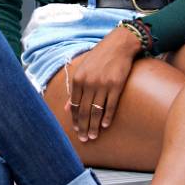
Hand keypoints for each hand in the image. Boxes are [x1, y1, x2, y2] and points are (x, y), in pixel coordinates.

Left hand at [65, 27, 142, 141]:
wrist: (119, 45)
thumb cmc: (99, 57)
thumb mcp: (82, 70)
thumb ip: (74, 89)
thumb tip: (65, 108)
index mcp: (78, 79)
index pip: (74, 105)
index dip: (74, 119)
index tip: (76, 130)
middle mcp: (89, 82)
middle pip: (84, 110)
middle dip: (83, 127)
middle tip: (84, 139)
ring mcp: (103, 85)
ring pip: (96, 111)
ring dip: (94, 126)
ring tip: (93, 136)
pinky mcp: (116, 86)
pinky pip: (111, 105)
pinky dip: (107, 117)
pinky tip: (105, 125)